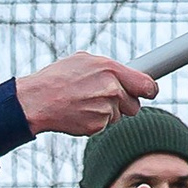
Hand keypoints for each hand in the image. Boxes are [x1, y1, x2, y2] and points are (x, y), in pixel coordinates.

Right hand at [13, 50, 156, 136]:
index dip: (149, 90)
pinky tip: (79, 112)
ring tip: (85, 103)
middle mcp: (112, 90)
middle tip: (106, 98)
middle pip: (134, 105)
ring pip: (118, 116)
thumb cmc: (58, 77)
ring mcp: (105, 110)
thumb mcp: (84, 61)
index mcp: (110, 69)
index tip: (148, 92)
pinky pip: (105, 125)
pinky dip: (95, 121)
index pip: (147, 85)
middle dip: (124, 104)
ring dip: (108, 112)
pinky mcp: (97, 126)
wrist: (37, 100)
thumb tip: (124, 73)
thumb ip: (109, 68)